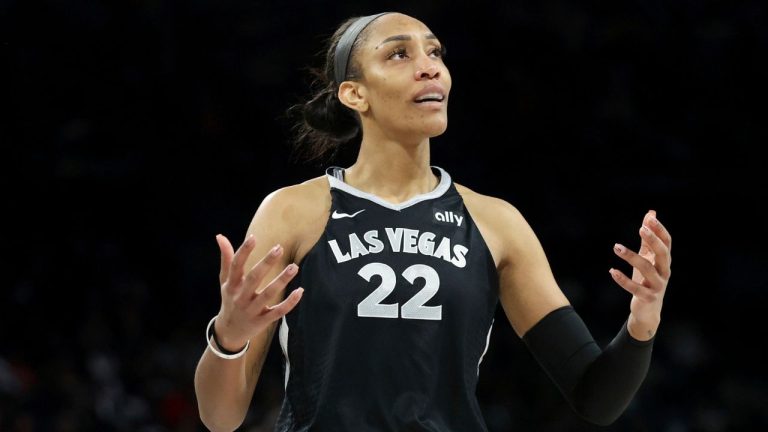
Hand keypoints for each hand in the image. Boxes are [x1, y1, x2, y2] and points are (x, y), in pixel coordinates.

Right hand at [213, 234, 303, 350]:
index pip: (236, 266)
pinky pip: (278, 311)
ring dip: (281, 280)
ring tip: (294, 267)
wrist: (229, 332)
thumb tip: (220, 236)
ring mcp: (252, 310)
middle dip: (266, 263)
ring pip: (268, 294)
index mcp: (231, 286)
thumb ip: (226, 259)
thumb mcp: (225, 281)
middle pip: (254, 279)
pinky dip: (290, 303)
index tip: (253, 237)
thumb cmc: (230, 300)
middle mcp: (241, 297)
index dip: (243, 252)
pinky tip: (300, 291)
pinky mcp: (263, 321)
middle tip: (279, 248)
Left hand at [609, 210, 671, 339]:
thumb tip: (650, 214)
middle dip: (653, 241)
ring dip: (631, 257)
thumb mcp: (647, 258)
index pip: (667, 243)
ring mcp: (657, 286)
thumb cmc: (646, 280)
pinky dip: (622, 280)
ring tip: (616, 247)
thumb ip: (648, 238)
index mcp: (664, 261)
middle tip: (641, 228)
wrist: (648, 310)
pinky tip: (611, 271)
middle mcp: (664, 272)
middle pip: (663, 254)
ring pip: (647, 269)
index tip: (649, 218)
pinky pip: (634, 288)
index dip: (660, 230)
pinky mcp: (647, 297)